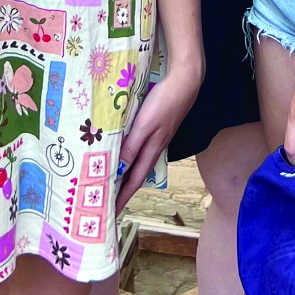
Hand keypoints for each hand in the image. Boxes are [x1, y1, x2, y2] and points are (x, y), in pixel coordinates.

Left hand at [115, 60, 202, 212]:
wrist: (185, 82)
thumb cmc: (164, 101)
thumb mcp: (145, 124)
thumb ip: (132, 145)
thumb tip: (119, 169)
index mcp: (152, 149)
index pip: (134, 179)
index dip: (123, 196)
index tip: (112, 212)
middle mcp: (155, 147)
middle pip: (136, 173)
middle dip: (123, 189)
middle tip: (109, 201)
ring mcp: (158, 138)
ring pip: (139, 162)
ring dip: (127, 174)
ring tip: (115, 182)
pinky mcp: (159, 127)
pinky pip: (142, 149)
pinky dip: (132, 157)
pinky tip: (128, 154)